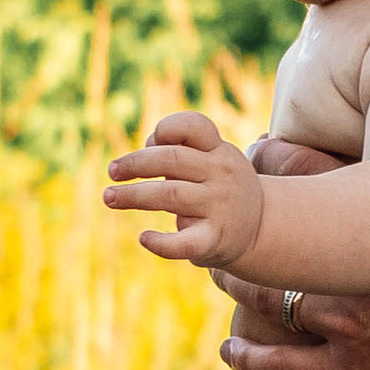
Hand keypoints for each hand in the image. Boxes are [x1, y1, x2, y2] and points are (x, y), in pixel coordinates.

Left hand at [105, 112, 268, 269]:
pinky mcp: (214, 239)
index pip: (194, 125)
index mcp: (218, 149)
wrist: (260, 226)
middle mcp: (221, 174)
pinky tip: (144, 238)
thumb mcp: (210, 159)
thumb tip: (138, 158)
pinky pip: (184, 243)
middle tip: (112, 172)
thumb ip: (177, 151)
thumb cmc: (219, 187)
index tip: (150, 142)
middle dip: (135, 164)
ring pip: (168, 195)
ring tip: (109, 198)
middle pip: (171, 159)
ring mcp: (219, 207)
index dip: (165, 128)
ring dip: (132, 196)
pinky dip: (161, 243)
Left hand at [213, 82, 369, 369]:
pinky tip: (232, 351)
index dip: (276, 158)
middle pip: (276, 234)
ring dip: (240, 283)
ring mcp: (352, 327)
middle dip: (250, 222)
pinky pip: (286, 367)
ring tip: (218, 270)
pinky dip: (254, 358)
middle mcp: (359, 271)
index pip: (308, 170)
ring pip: (268, 299)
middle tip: (230, 214)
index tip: (262, 152)